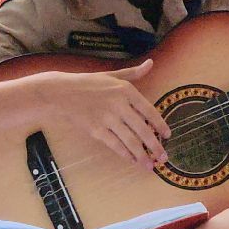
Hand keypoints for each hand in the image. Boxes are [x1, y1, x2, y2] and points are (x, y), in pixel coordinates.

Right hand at [44, 61, 169, 169]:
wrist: (60, 93)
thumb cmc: (87, 83)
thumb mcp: (111, 75)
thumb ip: (133, 73)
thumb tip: (151, 63)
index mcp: (126, 90)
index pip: (149, 110)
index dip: (160, 125)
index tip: (168, 135)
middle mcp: (119, 104)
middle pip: (143, 129)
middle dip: (155, 146)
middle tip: (164, 158)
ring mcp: (108, 118)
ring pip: (130, 141)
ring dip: (142, 155)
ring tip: (150, 165)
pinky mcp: (96, 130)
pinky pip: (115, 145)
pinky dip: (125, 154)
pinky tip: (132, 160)